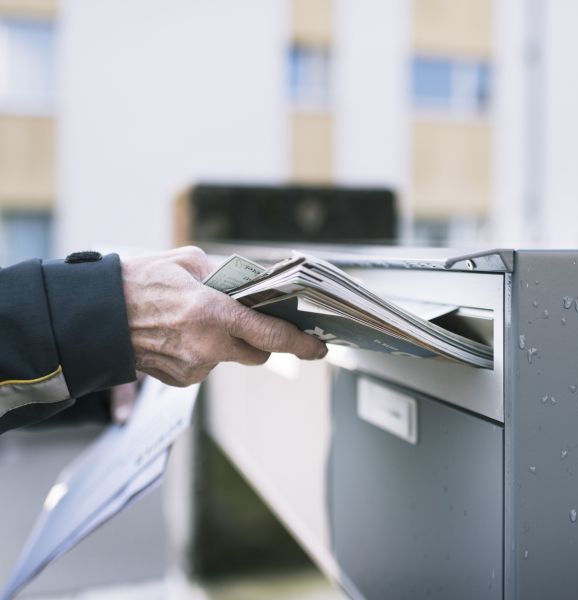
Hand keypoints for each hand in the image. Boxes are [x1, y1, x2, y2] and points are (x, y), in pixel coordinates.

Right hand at [121, 246, 326, 386]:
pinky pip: (207, 366)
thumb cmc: (139, 282)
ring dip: (226, 343)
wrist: (95, 317)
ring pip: (230, 359)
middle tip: (248, 320)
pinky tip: (181, 335)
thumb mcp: (187, 262)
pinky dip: (203, 352)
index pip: (272, 335)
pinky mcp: (181, 380)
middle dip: (260, 339)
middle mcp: (208, 346)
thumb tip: (249, 284)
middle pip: (258, 352)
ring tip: (197, 321)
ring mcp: (194, 367)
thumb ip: (224, 275)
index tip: (319, 347)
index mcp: (214, 313)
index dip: (301, 343)